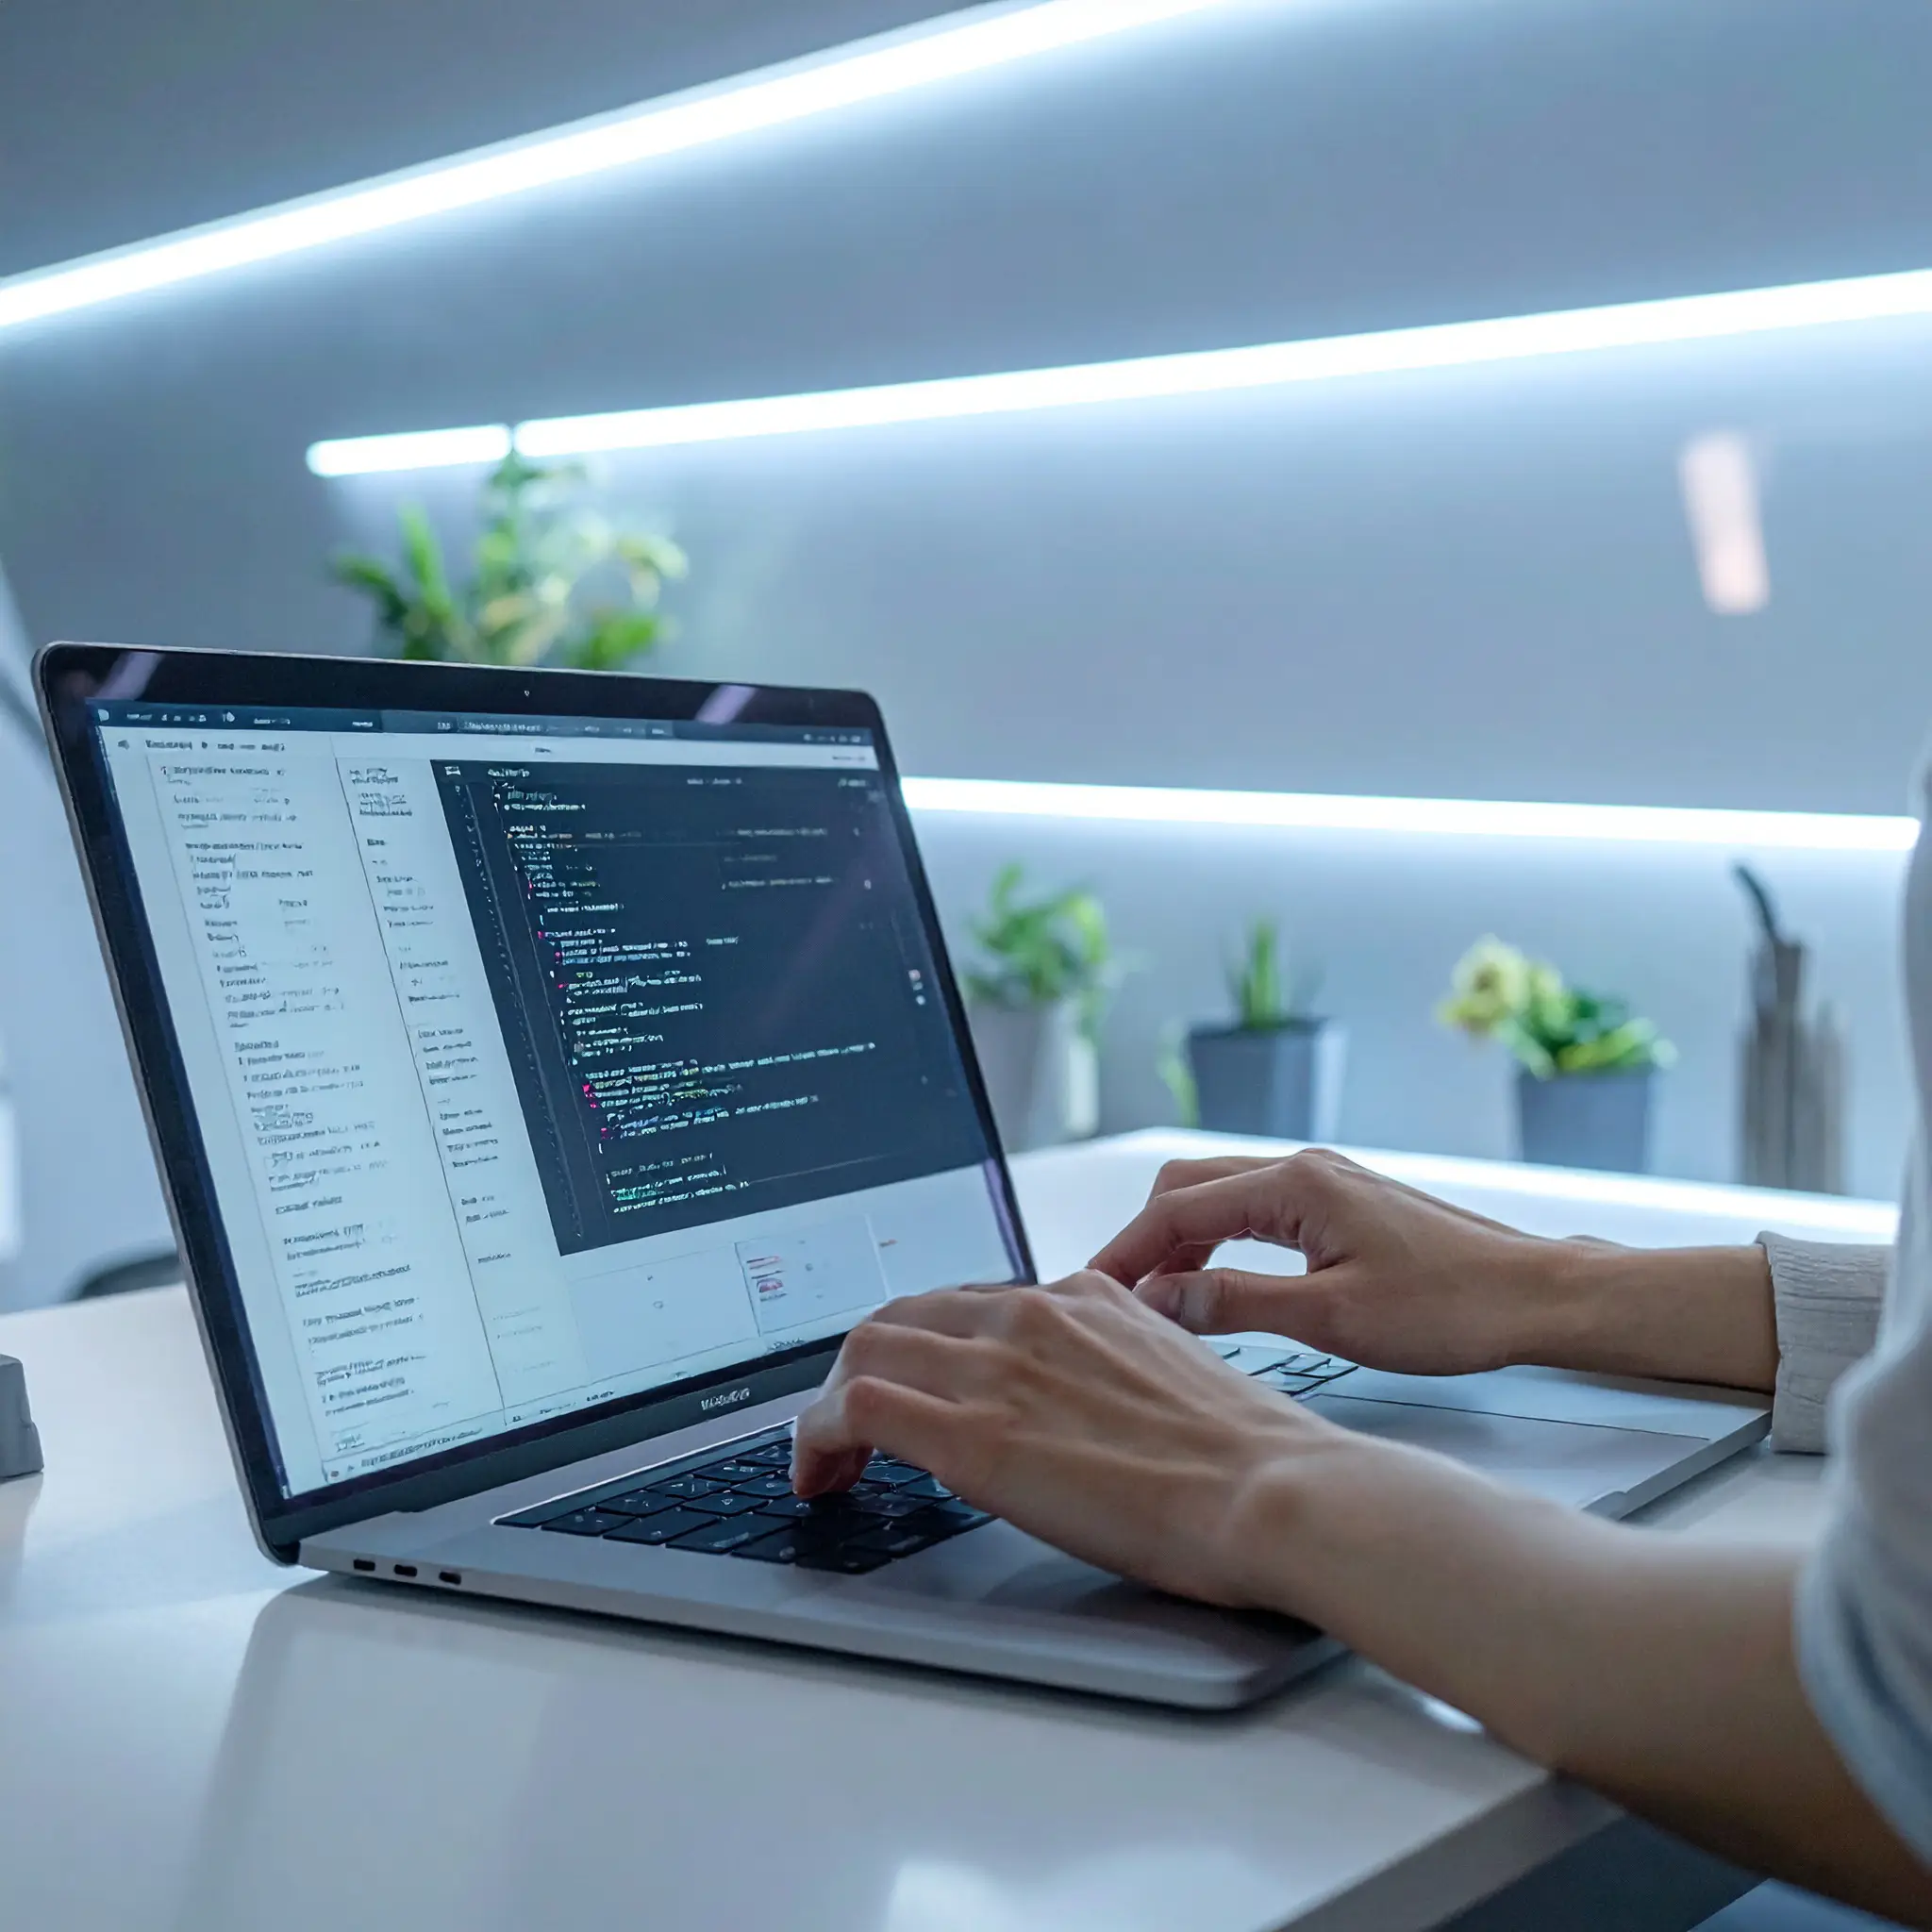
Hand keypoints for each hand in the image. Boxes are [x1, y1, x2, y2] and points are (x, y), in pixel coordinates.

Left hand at [789, 1270, 1352, 1605]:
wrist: (1275, 1491)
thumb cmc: (1247, 1458)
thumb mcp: (1169, 1376)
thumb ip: (1108, 1367)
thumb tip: (1073, 1400)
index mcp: (1084, 1297)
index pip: (965, 1303)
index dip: (918, 1348)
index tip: (908, 1388)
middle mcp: (1033, 1314)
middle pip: (900, 1316)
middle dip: (860, 1368)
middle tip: (848, 1428)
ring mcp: (997, 1367)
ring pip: (865, 1348)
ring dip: (829, 1403)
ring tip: (828, 1460)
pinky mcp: (974, 1434)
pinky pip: (856, 1407)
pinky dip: (818, 1435)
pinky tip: (821, 1476)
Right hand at [1090, 1150, 1779, 1390]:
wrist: (1536, 1297)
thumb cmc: (1451, 1309)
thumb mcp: (1332, 1319)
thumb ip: (1237, 1306)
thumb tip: (1159, 1303)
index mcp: (1294, 1184)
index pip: (1176, 1210)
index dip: (1124, 1254)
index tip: (1088, 1294)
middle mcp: (1303, 1168)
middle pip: (1187, 1188)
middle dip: (1142, 1241)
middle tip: (1113, 1301)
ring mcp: (1324, 1182)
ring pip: (1219, 1199)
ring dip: (1179, 1245)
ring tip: (1156, 1306)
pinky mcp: (1341, 1205)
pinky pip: (1254, 1214)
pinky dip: (1218, 1246)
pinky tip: (1217, 1293)